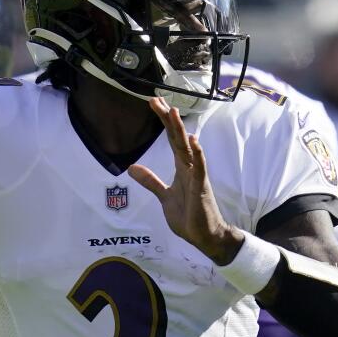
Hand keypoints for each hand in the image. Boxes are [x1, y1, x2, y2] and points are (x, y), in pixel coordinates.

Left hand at [127, 97, 243, 264]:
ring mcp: (196, 177)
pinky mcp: (201, 189)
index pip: (171, 140)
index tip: (154, 104)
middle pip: (177, 139)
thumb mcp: (164, 196)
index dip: (163, 122)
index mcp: (181, 168)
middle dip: (167, 119)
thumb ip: (151, 181)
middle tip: (156, 100)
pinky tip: (194, 140)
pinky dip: (198, 154)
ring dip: (180, 130)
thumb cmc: (189, 216)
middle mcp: (190, 168)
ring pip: (187, 149)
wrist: (205, 236)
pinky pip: (199, 169)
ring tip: (173, 111)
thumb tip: (132, 167)